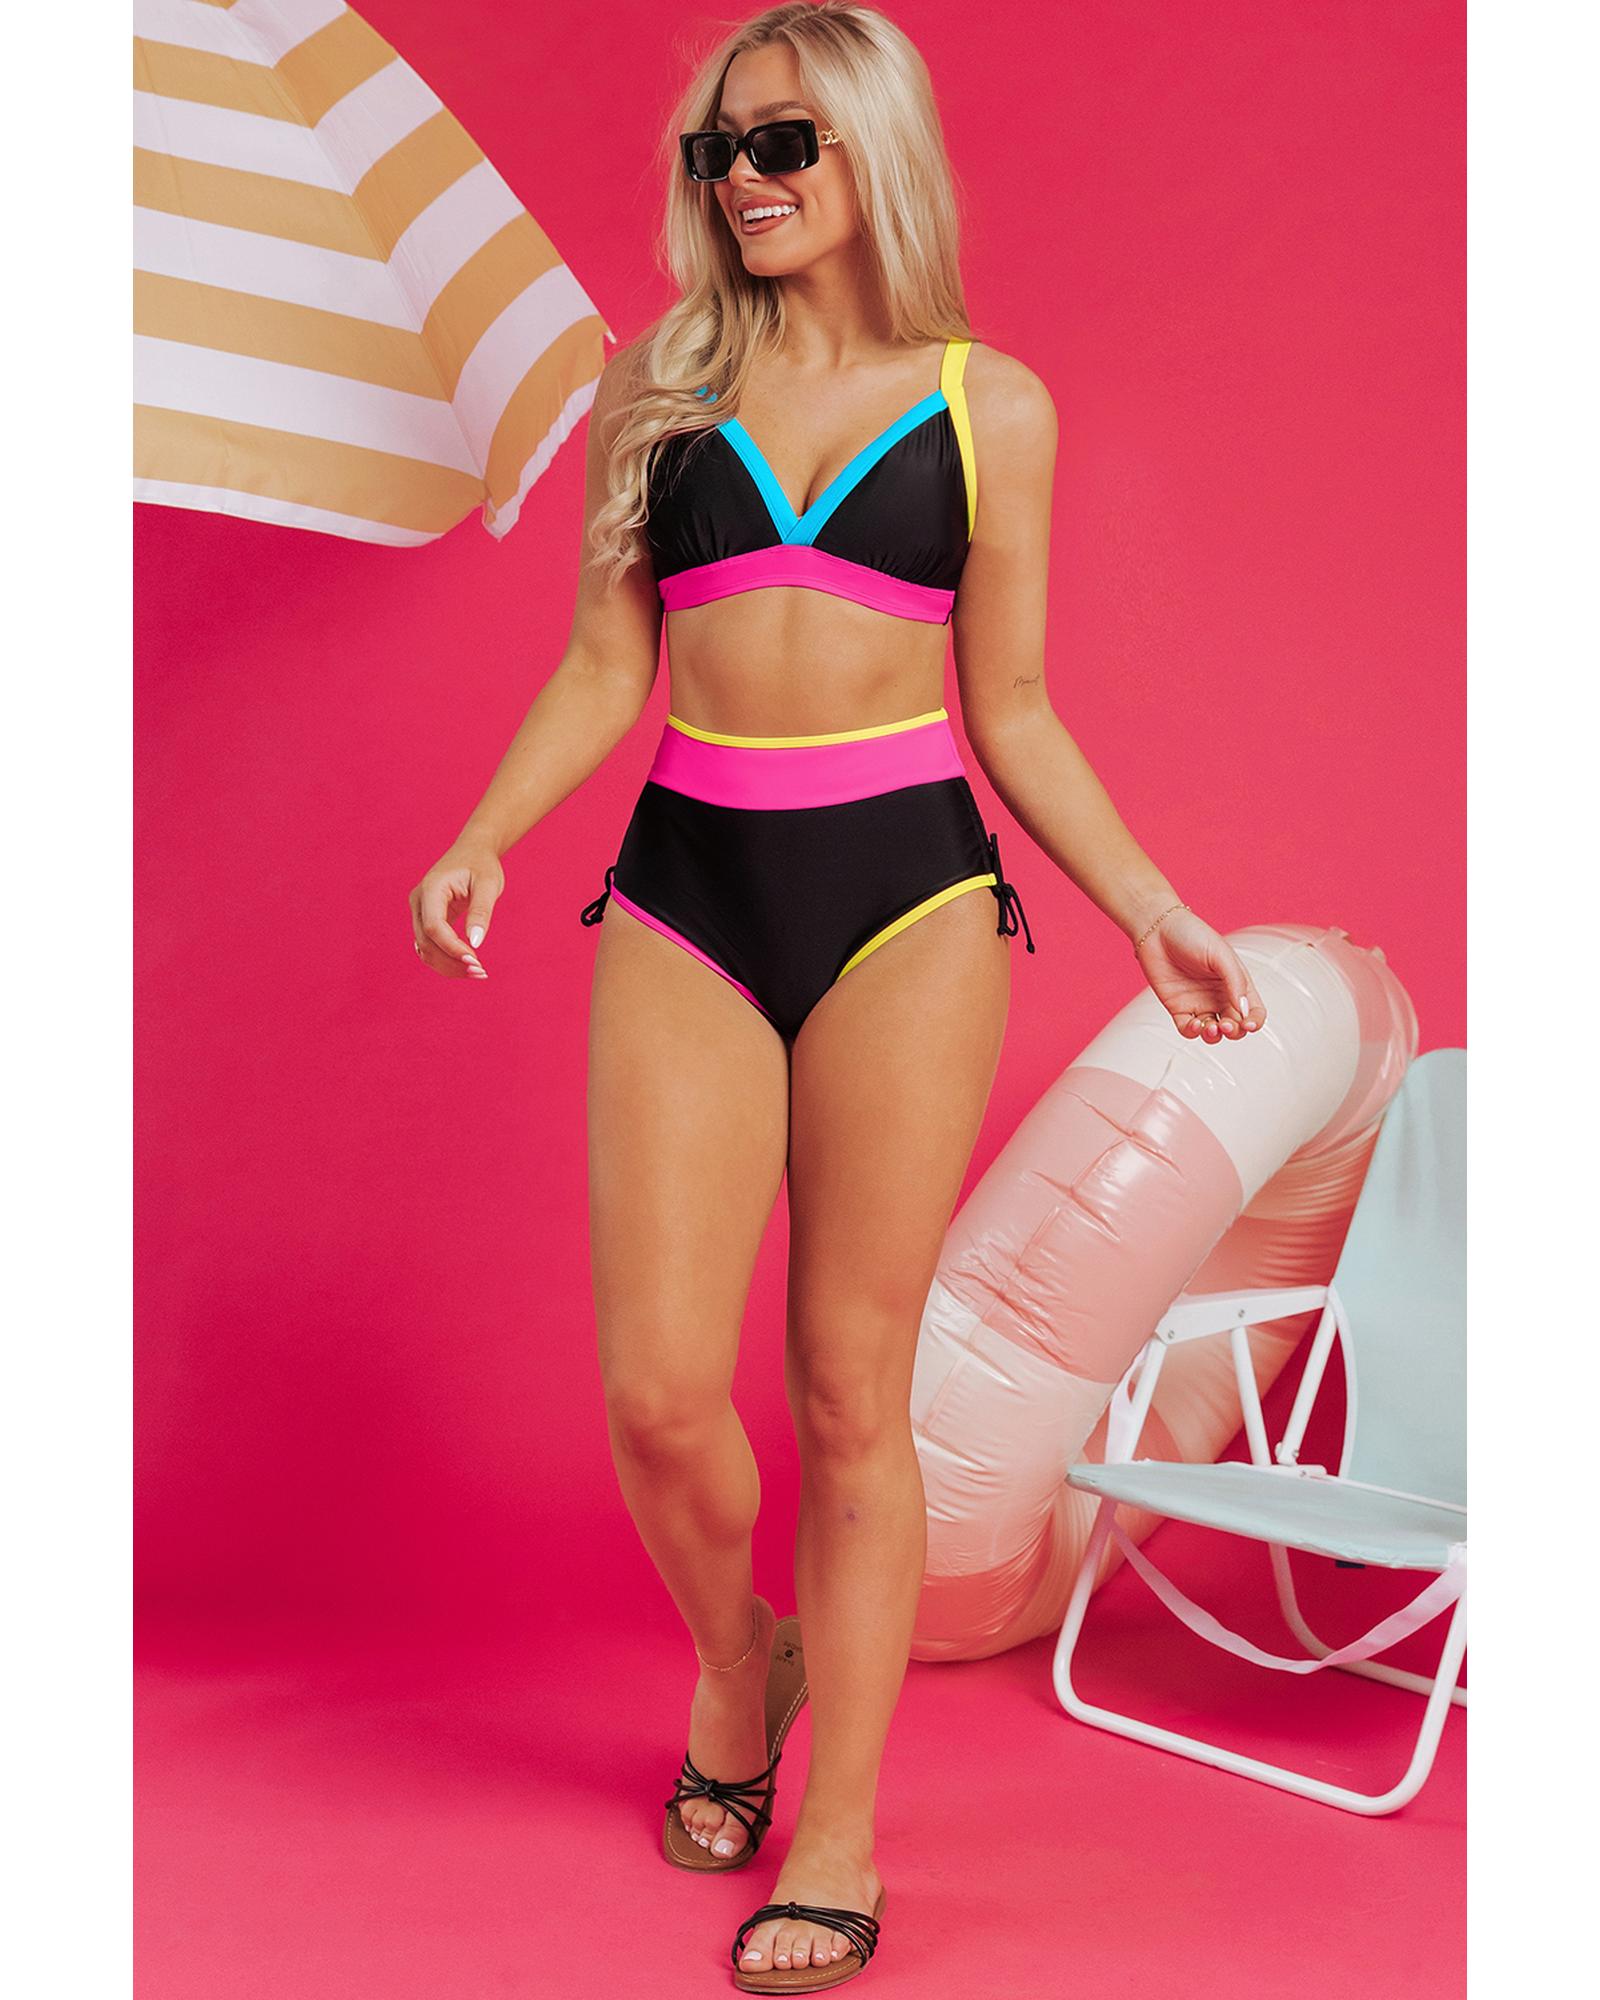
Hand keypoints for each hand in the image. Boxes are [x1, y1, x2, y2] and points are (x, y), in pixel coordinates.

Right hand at [409, 840, 503, 979]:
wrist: (473, 850)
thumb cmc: (482, 864)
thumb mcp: (488, 884)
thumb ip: (481, 911)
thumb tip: (476, 943)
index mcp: (431, 888)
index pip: (434, 927)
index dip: (452, 948)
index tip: (476, 962)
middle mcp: (419, 901)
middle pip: (426, 942)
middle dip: (452, 962)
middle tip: (482, 973)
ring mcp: (419, 911)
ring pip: (425, 949)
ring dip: (448, 965)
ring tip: (478, 972)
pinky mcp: (426, 919)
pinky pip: (430, 946)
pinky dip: (446, 959)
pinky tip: (468, 965)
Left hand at [1133, 904, 1264, 1042]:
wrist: (1157, 930)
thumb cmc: (1192, 935)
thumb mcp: (1220, 954)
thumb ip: (1235, 981)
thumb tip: (1243, 1010)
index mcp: (1236, 983)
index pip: (1253, 1011)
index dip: (1254, 1022)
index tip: (1247, 1024)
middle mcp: (1219, 997)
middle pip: (1235, 1026)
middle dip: (1233, 1031)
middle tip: (1224, 1024)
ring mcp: (1199, 1004)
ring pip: (1213, 1033)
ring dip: (1214, 1036)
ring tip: (1209, 1027)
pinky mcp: (1178, 1008)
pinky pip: (1188, 1030)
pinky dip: (1193, 1033)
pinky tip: (1193, 1024)